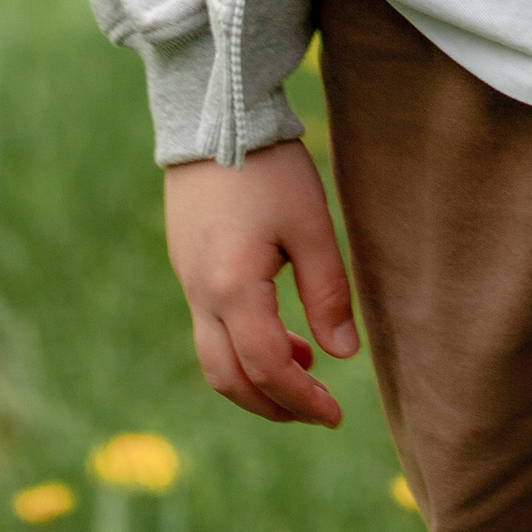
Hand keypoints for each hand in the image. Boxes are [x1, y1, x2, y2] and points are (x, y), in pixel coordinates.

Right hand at [162, 139, 359, 426]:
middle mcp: (200, 294)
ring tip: (304, 370)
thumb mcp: (310, 224)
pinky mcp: (187, 265)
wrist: (214, 115)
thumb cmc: (268, 167)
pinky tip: (279, 330)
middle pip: (228, 378)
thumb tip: (343, 356)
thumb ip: (327, 292)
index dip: (301, 400)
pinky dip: (242, 346)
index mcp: (233, 288)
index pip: (266, 368)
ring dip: (256, 378)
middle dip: (272, 405)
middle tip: (317, 411)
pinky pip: (209, 328)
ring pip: (213, 358)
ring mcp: (188, 281)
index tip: (335, 415)